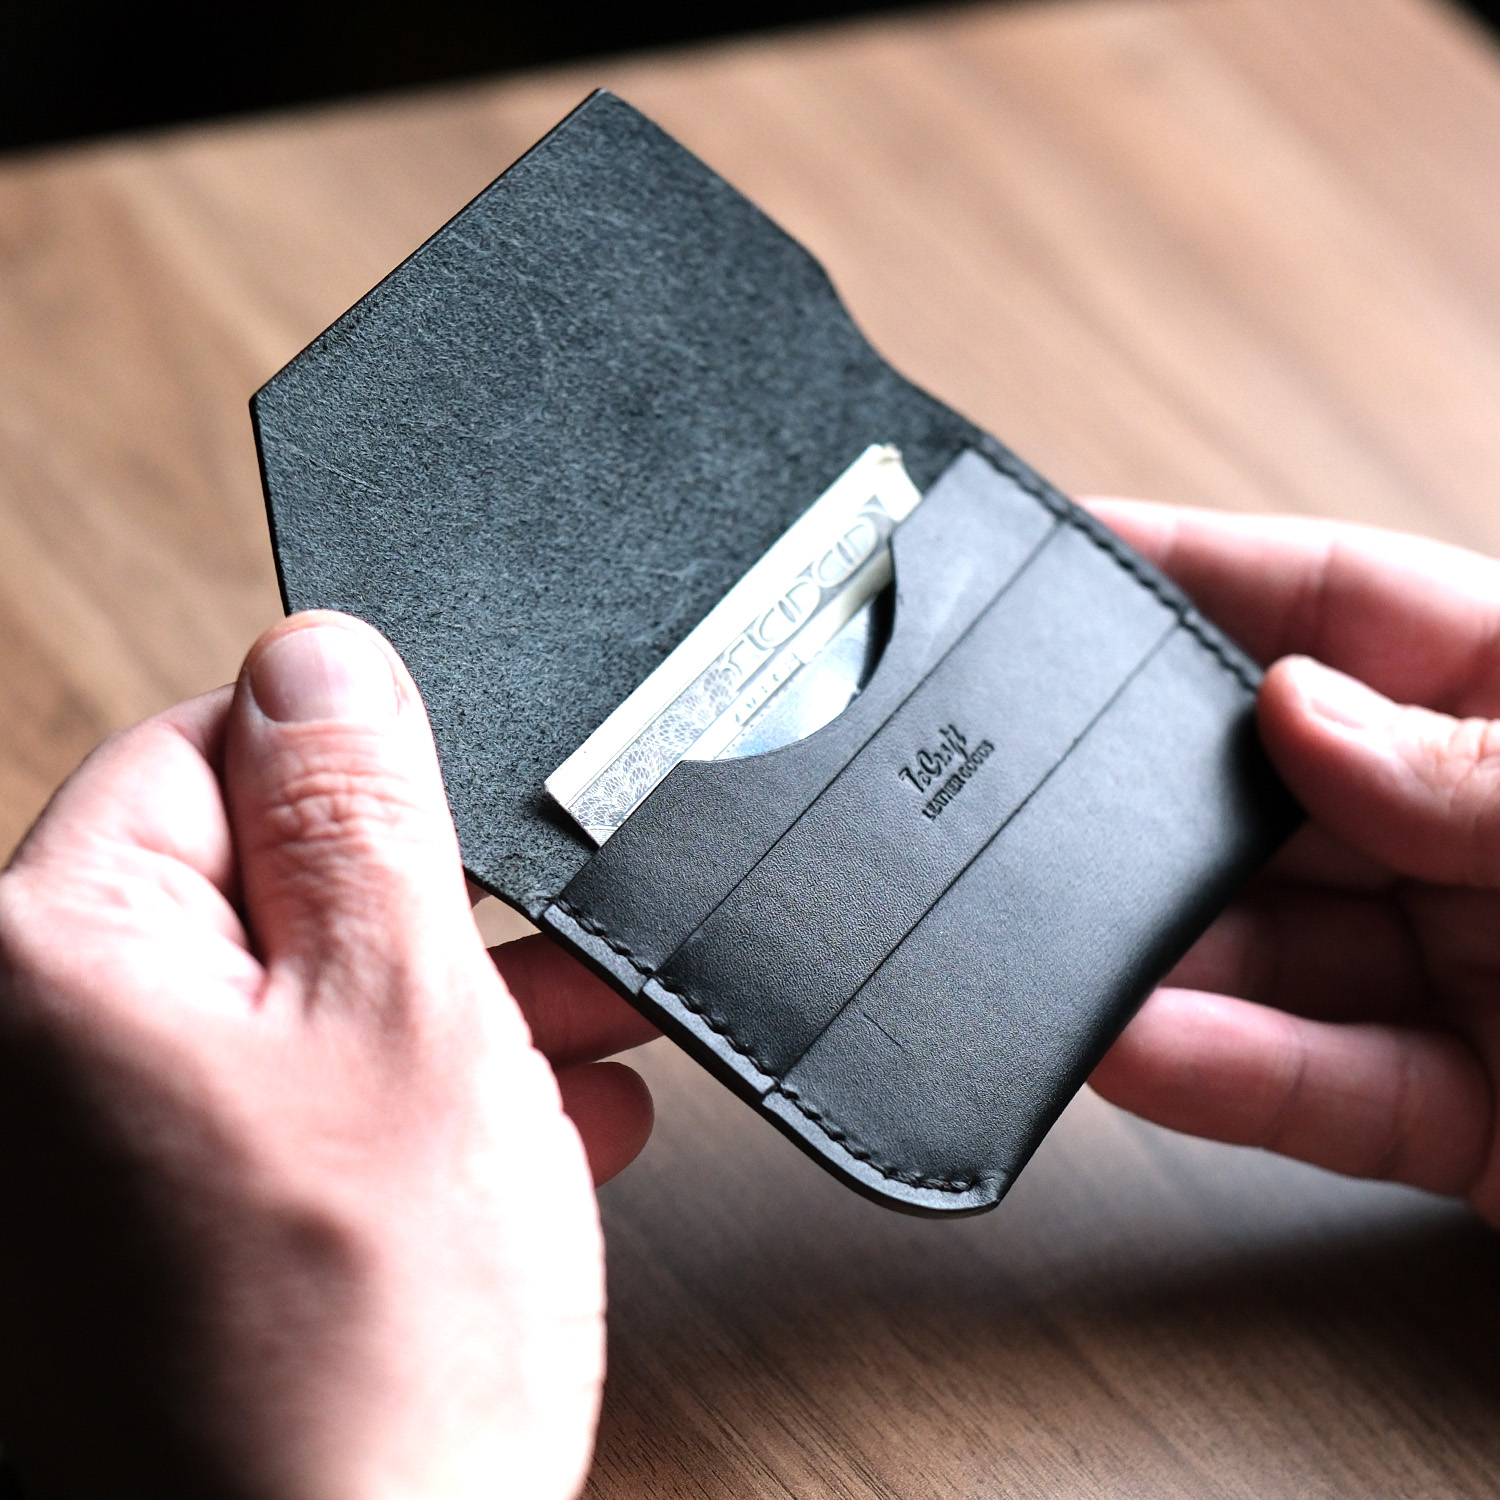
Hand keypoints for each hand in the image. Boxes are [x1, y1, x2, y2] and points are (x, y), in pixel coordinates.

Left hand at [0, 612, 656, 1499]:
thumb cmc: (362, 1354)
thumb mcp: (410, 1014)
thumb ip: (358, 810)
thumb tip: (322, 655)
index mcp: (51, 960)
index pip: (205, 748)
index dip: (357, 778)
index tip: (452, 826)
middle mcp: (28, 1055)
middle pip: (252, 884)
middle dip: (419, 913)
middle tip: (533, 948)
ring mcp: (81, 1155)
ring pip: (287, 1003)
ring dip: (436, 1014)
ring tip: (570, 1050)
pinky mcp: (149, 1229)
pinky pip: (281, 1104)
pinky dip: (396, 1103)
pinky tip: (521, 1127)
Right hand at [1087, 502, 1499, 1221]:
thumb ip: (1486, 762)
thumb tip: (1303, 709)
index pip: (1341, 612)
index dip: (1196, 572)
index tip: (1068, 559)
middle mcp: (1486, 834)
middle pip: (1271, 790)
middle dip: (1147, 797)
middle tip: (1029, 798)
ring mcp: (1470, 974)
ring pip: (1271, 949)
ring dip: (1163, 957)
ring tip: (1058, 953)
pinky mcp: (1465, 1120)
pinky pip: (1317, 1086)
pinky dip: (1222, 1076)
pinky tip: (1135, 1048)